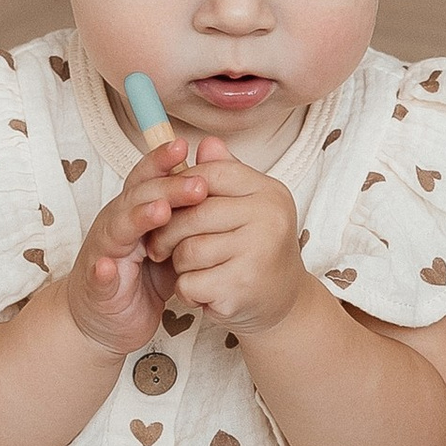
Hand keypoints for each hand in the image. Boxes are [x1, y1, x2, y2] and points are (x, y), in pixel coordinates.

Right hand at [63, 147, 210, 358]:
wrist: (106, 319)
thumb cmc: (140, 278)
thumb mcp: (170, 244)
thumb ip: (186, 216)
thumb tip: (217, 181)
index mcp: (135, 212)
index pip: (148, 179)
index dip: (163, 161)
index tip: (185, 144)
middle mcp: (116, 225)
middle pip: (139, 198)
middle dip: (168, 188)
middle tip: (199, 184)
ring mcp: (104, 253)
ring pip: (118, 229)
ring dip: (138, 218)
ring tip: (161, 212)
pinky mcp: (97, 287)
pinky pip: (98, 277)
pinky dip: (102, 272)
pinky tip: (108, 267)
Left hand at [154, 140, 309, 336]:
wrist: (284, 302)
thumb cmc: (257, 250)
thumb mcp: (247, 206)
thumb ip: (225, 175)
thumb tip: (205, 143)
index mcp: (269, 191)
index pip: (210, 173)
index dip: (181, 187)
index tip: (168, 205)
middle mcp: (269, 217)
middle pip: (192, 214)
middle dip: (167, 233)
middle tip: (161, 247)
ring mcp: (258, 252)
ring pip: (187, 251)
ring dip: (179, 266)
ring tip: (194, 271)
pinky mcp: (243, 287)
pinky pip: (190, 282)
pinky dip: (187, 291)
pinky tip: (203, 293)